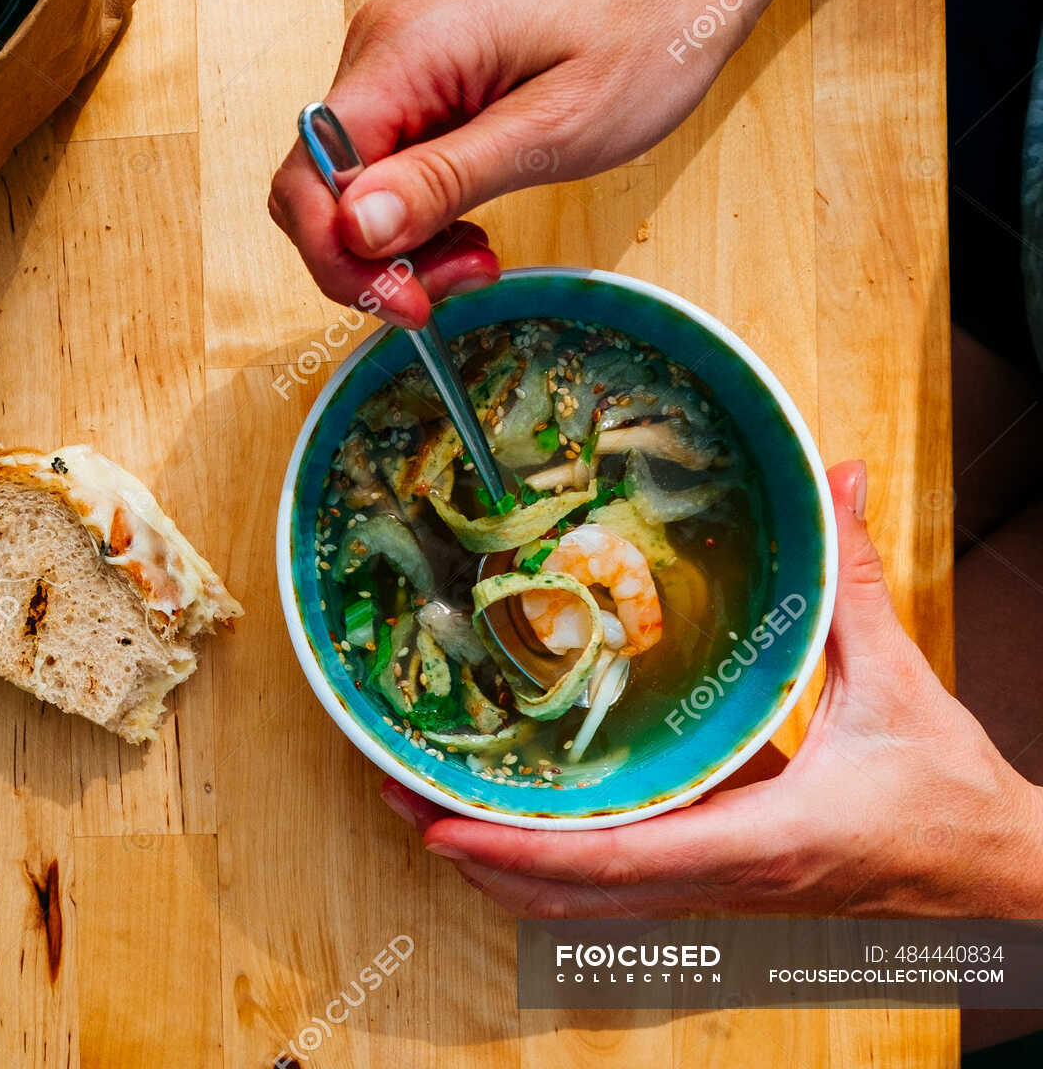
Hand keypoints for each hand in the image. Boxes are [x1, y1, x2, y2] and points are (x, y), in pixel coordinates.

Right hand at [269, 0, 769, 325]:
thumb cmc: (642, 36)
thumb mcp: (553, 129)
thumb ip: (446, 179)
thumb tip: (353, 229)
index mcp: (405, 51)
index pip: (309, 174)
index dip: (341, 256)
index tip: (410, 304)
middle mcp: (381, 48)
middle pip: (319, 186)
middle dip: (375, 257)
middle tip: (467, 280)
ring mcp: (398, 60)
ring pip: (352, 183)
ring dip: (403, 241)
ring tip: (483, 256)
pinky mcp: (423, 76)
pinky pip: (389, 161)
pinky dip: (421, 210)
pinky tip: (476, 224)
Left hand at [381, 463, 1042, 919]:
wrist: (996, 873)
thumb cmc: (948, 798)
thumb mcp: (895, 680)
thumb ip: (852, 578)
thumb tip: (837, 479)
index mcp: (759, 840)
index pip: (616, 859)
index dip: (519, 844)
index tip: (441, 820)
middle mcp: (726, 880)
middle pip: (572, 895)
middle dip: (478, 850)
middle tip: (399, 794)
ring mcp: (723, 890)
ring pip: (589, 903)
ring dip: (507, 863)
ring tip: (433, 807)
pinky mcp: (729, 880)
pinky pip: (624, 884)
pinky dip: (561, 861)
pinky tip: (528, 817)